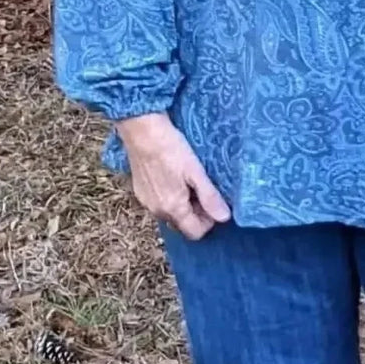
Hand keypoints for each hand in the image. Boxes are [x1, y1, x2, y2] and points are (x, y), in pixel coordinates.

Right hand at [116, 112, 230, 240]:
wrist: (141, 130)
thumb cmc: (171, 149)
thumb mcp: (196, 172)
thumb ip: (210, 197)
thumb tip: (225, 218)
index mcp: (172, 209)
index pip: (195, 233)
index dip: (209, 221)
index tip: (213, 201)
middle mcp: (157, 211)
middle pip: (183, 224)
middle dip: (197, 212)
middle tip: (202, 188)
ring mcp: (146, 202)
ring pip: (171, 214)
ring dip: (184, 204)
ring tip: (189, 180)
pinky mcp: (140, 191)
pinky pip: (160, 203)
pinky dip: (170, 197)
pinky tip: (174, 176)